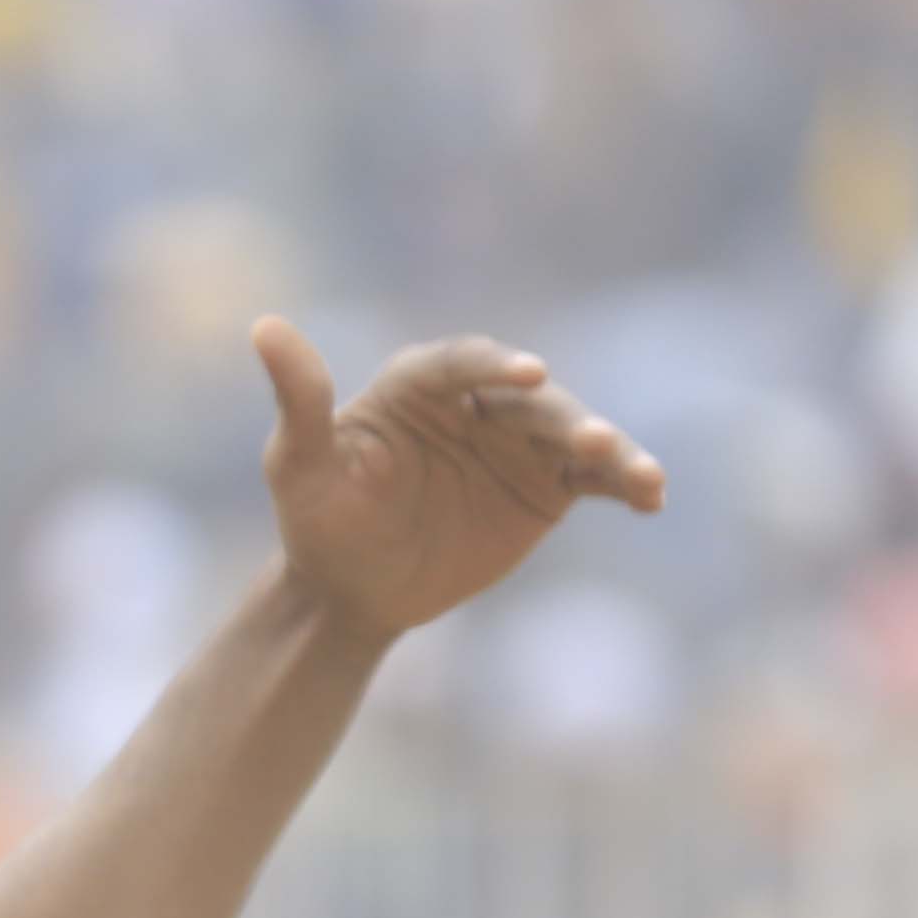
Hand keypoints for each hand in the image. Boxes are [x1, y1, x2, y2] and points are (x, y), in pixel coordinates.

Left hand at [249, 320, 665, 642]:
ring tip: (643, 478)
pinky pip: (594, 478)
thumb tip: (265, 327)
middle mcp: (478, 400)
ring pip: (573, 436)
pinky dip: (626, 483)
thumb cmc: (318, 521)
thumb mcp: (297, 466)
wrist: (351, 591)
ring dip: (612, 451)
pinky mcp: (549, 485)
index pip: (462, 364)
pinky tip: (653, 499)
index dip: (495, 366)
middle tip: (590, 440)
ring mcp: (519, 441)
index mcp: (418, 381)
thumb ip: (298, 401)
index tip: (529, 373)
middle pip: (531, 401)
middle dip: (564, 419)